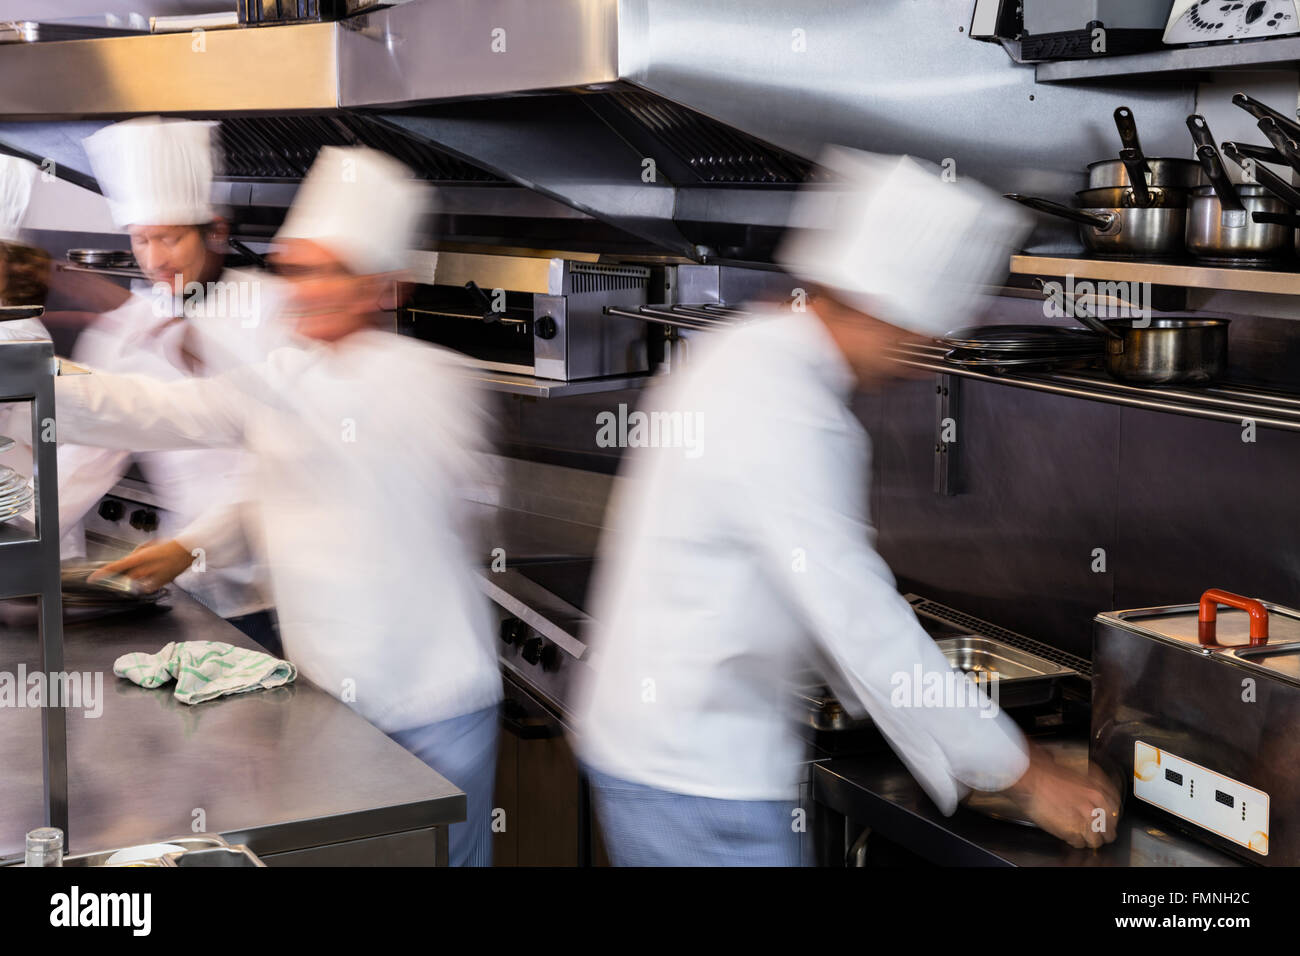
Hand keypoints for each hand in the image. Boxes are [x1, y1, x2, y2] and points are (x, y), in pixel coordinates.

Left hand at [88, 539, 194, 593]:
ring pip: (134, 583)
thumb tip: (128, 560)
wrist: (187, 551)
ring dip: (133, 579)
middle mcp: (146, 568)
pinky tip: (150, 577)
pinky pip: (147, 587)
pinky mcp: (160, 583)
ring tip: (144, 571)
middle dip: (120, 576)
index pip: (116, 566)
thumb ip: (136, 554)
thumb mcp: (149, 545)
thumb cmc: (170, 546)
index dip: (102, 573)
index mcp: (141, 557)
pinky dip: (145, 584)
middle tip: (121, 573)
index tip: (93, 578)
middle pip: (124, 577)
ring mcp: (153, 577)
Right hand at [1000, 743, 1122, 848]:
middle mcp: (1097, 806)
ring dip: (1088, 838)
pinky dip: (1074, 841)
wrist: (1031, 776)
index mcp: (1100, 790)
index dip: (1110, 817)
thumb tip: (1092, 792)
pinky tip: (1068, 835)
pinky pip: (1080, 844)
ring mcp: (1086, 820)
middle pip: (1109, 829)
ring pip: (1096, 840)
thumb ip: (1091, 783)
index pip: (1116, 811)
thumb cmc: (1047, 770)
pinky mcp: (1072, 832)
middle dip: (1102, 831)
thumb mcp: (1077, 770)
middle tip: (1094, 831)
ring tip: (1080, 835)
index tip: (1105, 820)